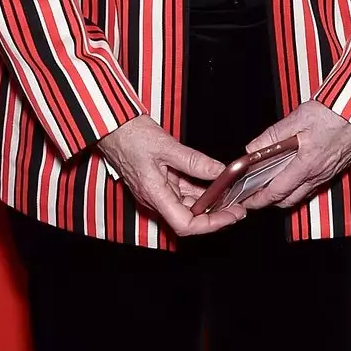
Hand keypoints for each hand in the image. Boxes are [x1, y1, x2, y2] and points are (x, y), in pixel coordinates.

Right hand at [95, 114, 240, 237]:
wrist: (111, 126)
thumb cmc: (130, 136)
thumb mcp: (167, 146)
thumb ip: (195, 162)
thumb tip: (220, 172)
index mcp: (154, 194)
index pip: (185, 224)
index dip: (211, 224)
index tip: (231, 215)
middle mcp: (155, 198)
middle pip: (190, 218)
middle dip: (216, 214)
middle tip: (239, 206)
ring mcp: (158, 192)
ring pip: (189, 205)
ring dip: (210, 202)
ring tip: (233, 194)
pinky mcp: (160, 183)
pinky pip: (183, 192)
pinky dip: (201, 190)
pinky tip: (216, 182)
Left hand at [237, 99, 350, 211]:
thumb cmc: (335, 113)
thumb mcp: (298, 119)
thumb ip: (273, 136)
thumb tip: (252, 149)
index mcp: (306, 165)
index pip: (277, 192)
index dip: (259, 200)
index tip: (246, 201)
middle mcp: (318, 175)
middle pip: (289, 200)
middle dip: (269, 202)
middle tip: (254, 195)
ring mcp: (328, 174)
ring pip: (302, 194)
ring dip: (284, 195)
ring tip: (269, 185)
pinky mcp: (335, 169)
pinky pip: (313, 186)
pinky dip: (299, 187)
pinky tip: (292, 174)